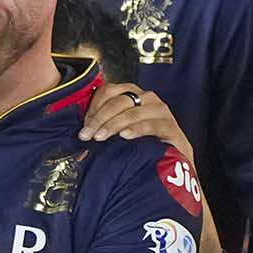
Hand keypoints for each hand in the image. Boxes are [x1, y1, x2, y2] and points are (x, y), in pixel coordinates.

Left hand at [78, 83, 193, 162]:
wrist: (171, 161)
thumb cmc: (141, 144)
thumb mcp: (119, 131)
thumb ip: (102, 126)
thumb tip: (81, 134)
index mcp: (131, 94)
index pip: (108, 91)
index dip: (93, 107)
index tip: (83, 125)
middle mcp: (147, 98)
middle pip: (117, 102)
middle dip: (99, 119)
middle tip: (87, 135)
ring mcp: (160, 111)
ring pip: (131, 113)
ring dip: (112, 125)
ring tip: (100, 137)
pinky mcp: (170, 126)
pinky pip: (150, 125)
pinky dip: (135, 129)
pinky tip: (124, 136)